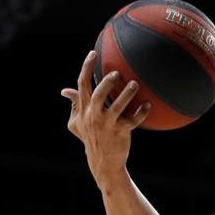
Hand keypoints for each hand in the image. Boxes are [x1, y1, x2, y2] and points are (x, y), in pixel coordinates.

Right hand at [61, 50, 149, 184]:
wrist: (102, 161)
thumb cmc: (91, 138)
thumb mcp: (77, 123)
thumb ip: (74, 105)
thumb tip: (65, 90)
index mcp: (84, 109)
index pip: (82, 85)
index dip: (86, 68)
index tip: (93, 53)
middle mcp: (94, 115)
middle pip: (98, 95)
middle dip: (106, 82)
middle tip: (116, 72)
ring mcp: (107, 124)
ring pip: (117, 107)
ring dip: (126, 95)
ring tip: (135, 84)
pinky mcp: (121, 133)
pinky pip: (132, 121)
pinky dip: (141, 113)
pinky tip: (148, 105)